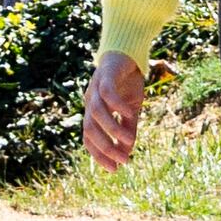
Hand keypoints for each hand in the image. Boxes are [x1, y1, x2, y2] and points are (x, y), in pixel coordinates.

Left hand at [81, 47, 146, 171]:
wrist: (128, 52)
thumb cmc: (127, 82)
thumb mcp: (130, 109)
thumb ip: (127, 128)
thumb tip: (126, 153)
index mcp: (93, 112)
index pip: (89, 138)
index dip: (99, 154)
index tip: (114, 169)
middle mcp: (90, 101)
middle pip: (89, 129)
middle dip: (105, 147)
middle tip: (122, 161)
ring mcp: (95, 88)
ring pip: (96, 113)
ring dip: (112, 130)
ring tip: (129, 141)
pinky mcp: (105, 75)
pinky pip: (107, 94)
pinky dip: (116, 106)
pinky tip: (129, 114)